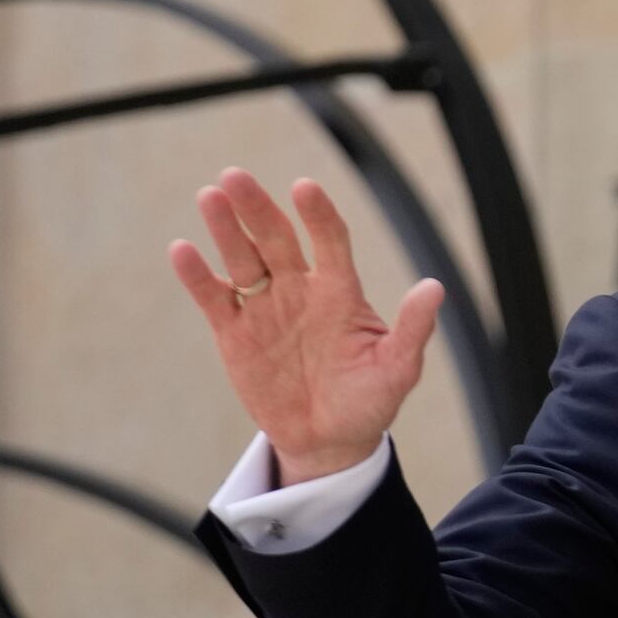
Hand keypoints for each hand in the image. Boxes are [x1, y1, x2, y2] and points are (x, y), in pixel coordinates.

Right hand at [168, 169, 442, 486]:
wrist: (330, 440)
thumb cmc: (370, 400)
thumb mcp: (397, 368)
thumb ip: (412, 329)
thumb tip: (434, 287)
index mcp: (340, 292)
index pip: (330, 241)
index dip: (318, 216)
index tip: (305, 189)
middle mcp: (300, 290)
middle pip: (276, 240)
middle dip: (257, 208)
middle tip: (235, 176)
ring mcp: (265, 309)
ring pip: (242, 260)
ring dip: (226, 230)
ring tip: (211, 197)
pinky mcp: (234, 334)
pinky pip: (214, 299)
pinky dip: (198, 276)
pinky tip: (182, 250)